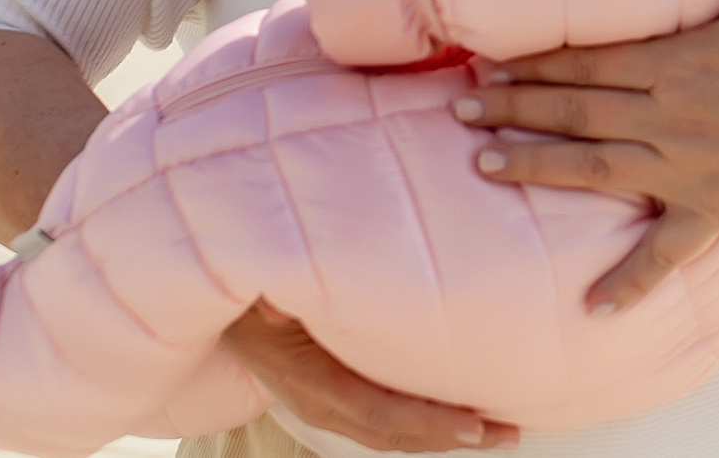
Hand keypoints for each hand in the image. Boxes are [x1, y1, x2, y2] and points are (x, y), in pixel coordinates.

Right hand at [220, 300, 519, 451]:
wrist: (209, 296)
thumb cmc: (245, 280)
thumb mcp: (263, 282)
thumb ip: (287, 290)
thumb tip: (300, 295)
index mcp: (308, 378)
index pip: (378, 413)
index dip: (428, 423)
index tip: (477, 426)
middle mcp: (318, 401)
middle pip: (393, 435)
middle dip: (451, 438)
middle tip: (510, 434)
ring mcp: (322, 404)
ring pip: (390, 433)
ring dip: (441, 433)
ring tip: (497, 429)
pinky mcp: (329, 396)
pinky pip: (382, 418)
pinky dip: (421, 420)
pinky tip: (455, 409)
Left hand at [455, 0, 718, 314]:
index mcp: (680, 66)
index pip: (590, 63)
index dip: (536, 61)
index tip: (486, 58)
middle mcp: (674, 120)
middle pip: (579, 112)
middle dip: (515, 108)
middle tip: (458, 105)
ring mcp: (689, 171)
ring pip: (597, 169)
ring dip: (537, 166)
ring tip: (482, 162)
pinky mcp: (712, 212)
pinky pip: (664, 253)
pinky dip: (629, 281)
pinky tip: (592, 309)